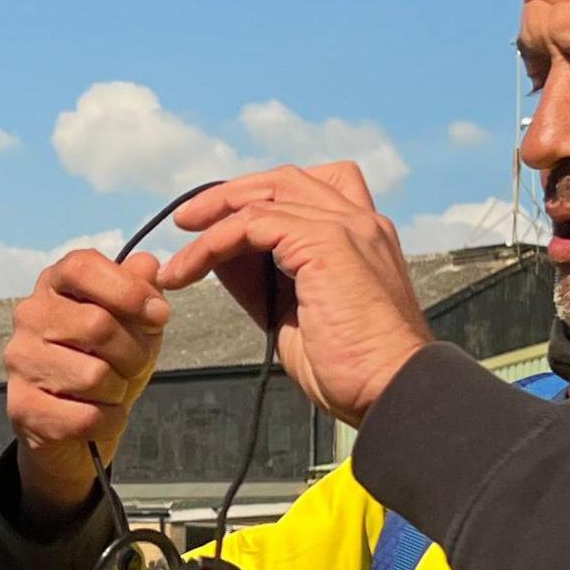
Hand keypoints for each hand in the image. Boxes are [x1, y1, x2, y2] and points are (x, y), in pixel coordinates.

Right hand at [3, 249, 170, 524]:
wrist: (76, 426)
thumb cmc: (105, 362)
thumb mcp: (133, 322)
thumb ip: (141, 290)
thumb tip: (149, 266)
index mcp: (54, 284)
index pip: (83, 268)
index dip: (129, 290)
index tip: (158, 315)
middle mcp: (29, 316)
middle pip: (97, 325)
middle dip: (134, 352)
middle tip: (135, 365)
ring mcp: (20, 362)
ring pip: (93, 376)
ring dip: (119, 390)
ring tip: (111, 391)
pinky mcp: (23, 408)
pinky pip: (86, 417)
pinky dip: (109, 421)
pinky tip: (102, 416)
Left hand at [157, 165, 432, 428]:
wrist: (390, 390)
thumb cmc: (354, 369)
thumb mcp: (296, 315)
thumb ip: (266, 279)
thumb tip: (223, 259)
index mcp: (362, 236)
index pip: (308, 190)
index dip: (259, 199)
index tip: (219, 226)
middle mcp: (359, 221)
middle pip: (284, 179)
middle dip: (230, 196)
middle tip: (188, 222)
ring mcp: (345, 226)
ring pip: (264, 196)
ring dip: (212, 220)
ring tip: (179, 258)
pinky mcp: (324, 242)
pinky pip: (253, 223)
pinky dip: (214, 243)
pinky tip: (192, 269)